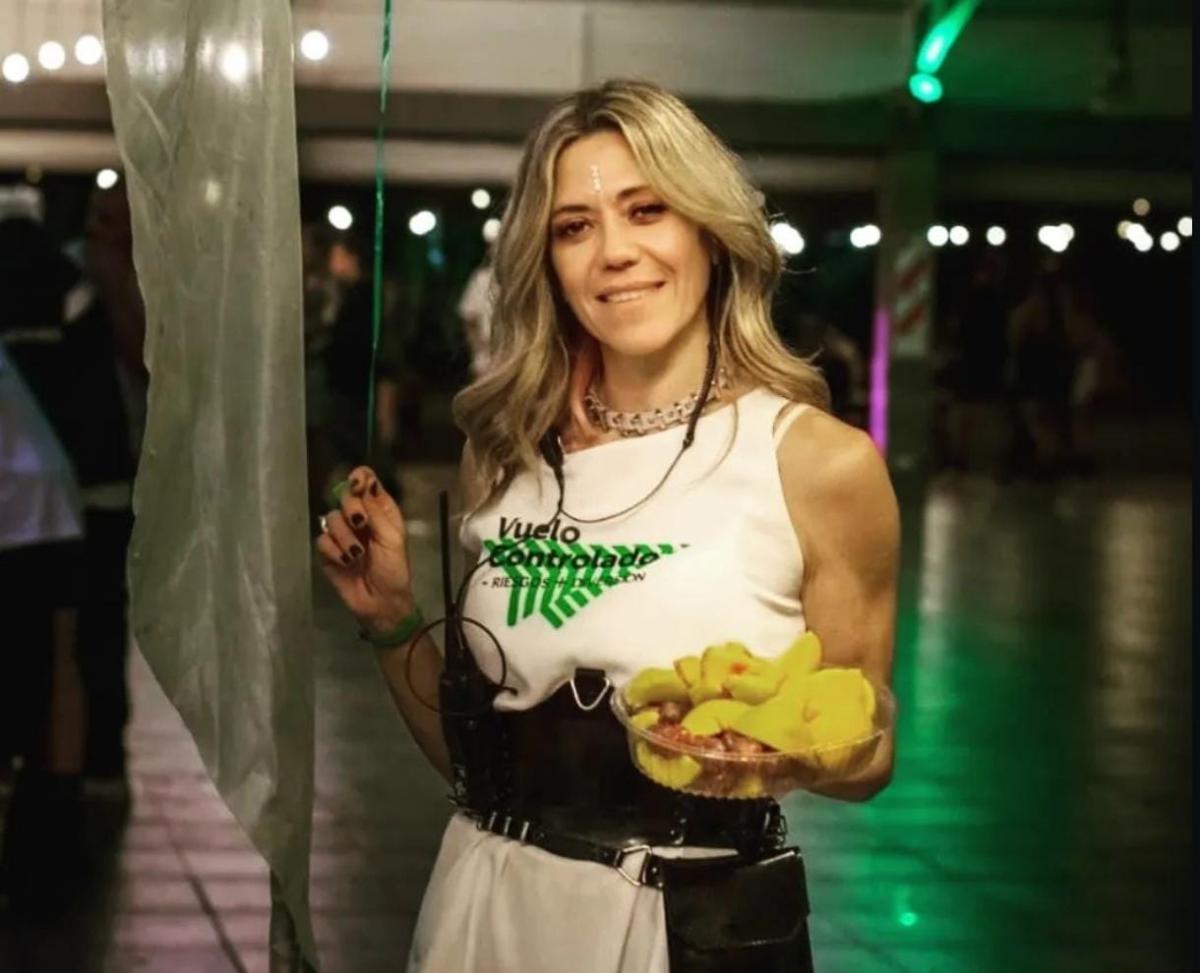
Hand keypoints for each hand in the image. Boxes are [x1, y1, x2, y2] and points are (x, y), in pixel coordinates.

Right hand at [315, 466, 414, 633]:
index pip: (366, 483)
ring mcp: (343, 534)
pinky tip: (346, 563)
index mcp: (380, 511)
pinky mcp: (329, 552)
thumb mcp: (392, 538)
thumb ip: (377, 509)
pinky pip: (322, 540)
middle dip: (351, 508)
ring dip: (344, 536)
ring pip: (331, 518)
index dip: (359, 479)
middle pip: (344, 495)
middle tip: (360, 523)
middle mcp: (360, 518)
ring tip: (357, 555)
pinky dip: (334, 550)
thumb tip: (366, 479)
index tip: (357, 484)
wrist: (381, 602)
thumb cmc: (394, 569)